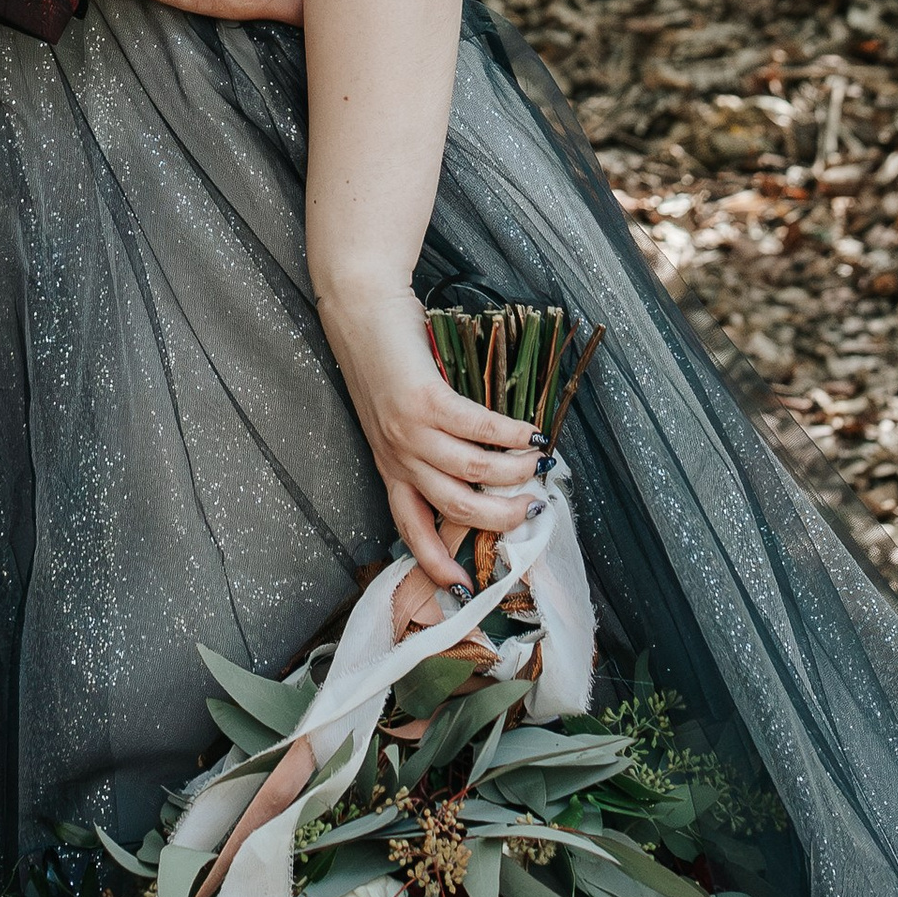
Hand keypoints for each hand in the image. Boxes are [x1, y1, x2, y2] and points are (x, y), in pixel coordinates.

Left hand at [316, 278, 540, 583]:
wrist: (359, 309)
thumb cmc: (385, 358)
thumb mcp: (396, 415)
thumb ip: (427, 444)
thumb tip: (483, 466)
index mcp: (389, 467)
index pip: (411, 529)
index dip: (437, 562)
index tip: (463, 587)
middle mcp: (397, 457)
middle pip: (455, 510)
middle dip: (499, 519)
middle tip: (530, 509)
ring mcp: (409, 430)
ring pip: (473, 473)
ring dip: (513, 473)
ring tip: (538, 465)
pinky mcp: (424, 399)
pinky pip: (477, 428)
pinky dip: (510, 435)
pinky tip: (529, 432)